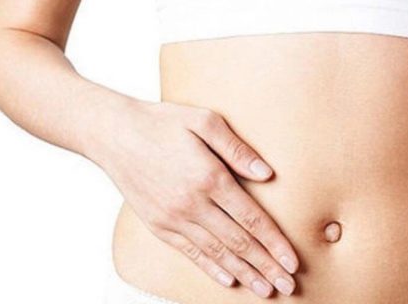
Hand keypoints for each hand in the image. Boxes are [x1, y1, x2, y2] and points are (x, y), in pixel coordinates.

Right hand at [90, 100, 298, 297]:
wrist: (114, 134)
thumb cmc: (164, 122)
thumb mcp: (205, 121)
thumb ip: (237, 149)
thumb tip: (267, 173)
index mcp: (210, 178)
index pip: (251, 219)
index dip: (275, 243)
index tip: (293, 261)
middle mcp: (193, 204)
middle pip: (239, 242)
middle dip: (267, 266)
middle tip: (289, 285)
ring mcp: (174, 218)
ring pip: (217, 253)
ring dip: (244, 274)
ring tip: (266, 289)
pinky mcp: (159, 225)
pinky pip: (190, 253)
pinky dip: (212, 268)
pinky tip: (229, 280)